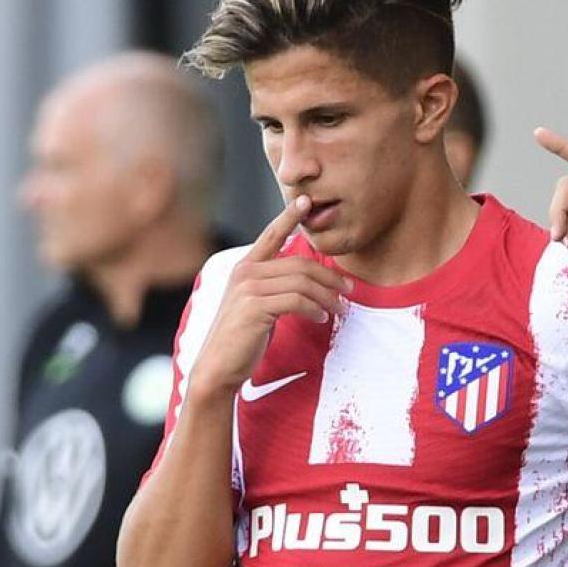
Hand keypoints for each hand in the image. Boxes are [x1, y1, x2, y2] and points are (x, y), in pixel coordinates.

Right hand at [189, 195, 351, 392]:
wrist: (218, 366)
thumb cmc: (243, 337)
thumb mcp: (259, 304)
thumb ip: (276, 286)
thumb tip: (309, 280)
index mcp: (246, 267)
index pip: (271, 234)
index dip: (289, 216)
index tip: (306, 200)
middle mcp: (245, 272)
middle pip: (300, 264)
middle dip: (330, 277)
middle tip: (349, 290)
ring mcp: (248, 289)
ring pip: (302, 283)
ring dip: (328, 297)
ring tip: (340, 309)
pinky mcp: (254, 307)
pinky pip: (297, 300)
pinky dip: (315, 309)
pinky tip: (320, 318)